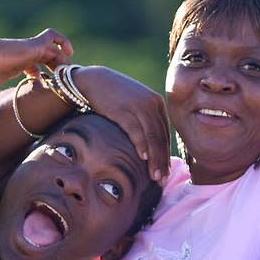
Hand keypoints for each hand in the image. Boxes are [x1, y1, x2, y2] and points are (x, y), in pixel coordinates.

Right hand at [0, 29, 73, 120]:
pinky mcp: (33, 44)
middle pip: (48, 57)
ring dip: (64, 59)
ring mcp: (30, 48)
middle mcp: (25, 55)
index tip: (46, 86)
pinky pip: (52, 36)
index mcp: (17, 64)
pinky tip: (68, 52)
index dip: (44, 75)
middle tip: (64, 83)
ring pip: (54, 48)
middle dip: (58, 68)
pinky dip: (63, 41)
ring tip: (67, 74)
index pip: (34, 65)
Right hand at [71, 65, 171, 182]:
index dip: (166, 155)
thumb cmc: (114, 97)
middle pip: (160, 137)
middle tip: (163, 180)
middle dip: (162, 161)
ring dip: (154, 158)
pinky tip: (143, 158)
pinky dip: (141, 145)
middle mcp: (152, 104)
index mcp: (157, 104)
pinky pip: (135, 130)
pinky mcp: (123, 109)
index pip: (164, 134)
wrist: (93, 80)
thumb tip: (150, 147)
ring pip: (151, 136)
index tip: (166, 172)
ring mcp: (138, 105)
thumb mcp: (134, 106)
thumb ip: (144, 121)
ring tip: (155, 176)